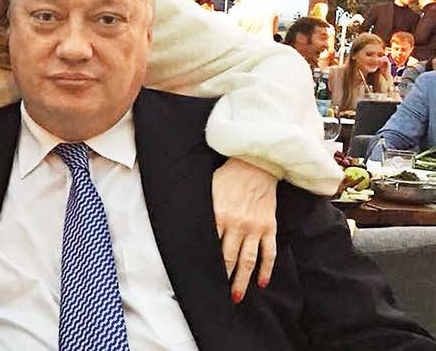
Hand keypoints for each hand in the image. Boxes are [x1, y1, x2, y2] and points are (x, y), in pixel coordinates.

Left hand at [212, 158, 277, 303]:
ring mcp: (254, 228)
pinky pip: (269, 253)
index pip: (210, 246)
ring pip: (248, 261)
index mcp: (218, 215)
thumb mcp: (208, 191)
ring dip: (242, 281)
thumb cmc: (227, 177)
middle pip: (228, 258)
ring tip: (237, 296)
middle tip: (218, 295)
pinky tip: (262, 283)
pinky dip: (266, 270)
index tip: (200, 276)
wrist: (255, 165)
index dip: (205, 263)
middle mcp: (237, 225)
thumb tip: (191, 229)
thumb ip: (203, 212)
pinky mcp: (269, 227)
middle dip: (223, 278)